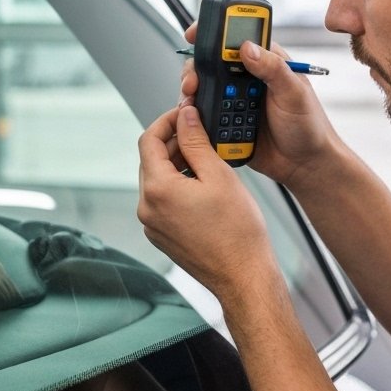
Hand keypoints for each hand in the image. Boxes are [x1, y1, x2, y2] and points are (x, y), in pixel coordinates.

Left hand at [137, 103, 276, 299]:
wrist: (243, 277)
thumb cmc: (237, 232)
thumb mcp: (218, 174)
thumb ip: (196, 141)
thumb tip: (185, 116)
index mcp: (157, 190)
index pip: (149, 140)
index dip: (166, 121)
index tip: (185, 114)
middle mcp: (147, 208)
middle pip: (151, 160)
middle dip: (174, 142)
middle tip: (201, 134)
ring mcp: (152, 224)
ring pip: (158, 180)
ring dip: (177, 164)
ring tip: (207, 160)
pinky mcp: (161, 235)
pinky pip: (163, 200)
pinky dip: (178, 186)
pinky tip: (203, 186)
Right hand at [179, 21, 341, 189]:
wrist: (304, 164)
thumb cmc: (308, 126)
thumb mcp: (294, 93)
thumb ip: (273, 68)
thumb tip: (247, 48)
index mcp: (265, 62)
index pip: (236, 39)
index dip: (213, 33)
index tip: (193, 35)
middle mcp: (246, 78)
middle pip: (211, 62)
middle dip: (195, 67)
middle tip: (192, 81)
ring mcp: (234, 99)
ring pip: (203, 87)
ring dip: (193, 92)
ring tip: (191, 100)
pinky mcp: (225, 121)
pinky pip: (204, 114)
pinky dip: (194, 114)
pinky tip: (194, 118)